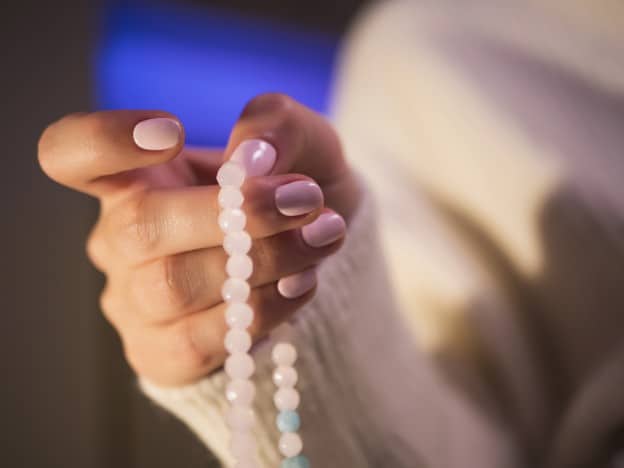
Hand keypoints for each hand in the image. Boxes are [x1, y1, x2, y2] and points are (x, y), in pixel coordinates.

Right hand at [38, 93, 359, 385]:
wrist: (318, 256)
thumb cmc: (296, 188)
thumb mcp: (302, 143)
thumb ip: (277, 126)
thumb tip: (250, 155)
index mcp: (136, 177)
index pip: (71, 153)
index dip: (104, 140)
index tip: (173, 132)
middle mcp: (121, 239)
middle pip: (139, 225)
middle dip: (233, 214)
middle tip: (305, 198)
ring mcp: (135, 301)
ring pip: (172, 286)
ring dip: (262, 261)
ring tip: (323, 236)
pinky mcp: (161, 354)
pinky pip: (196, 341)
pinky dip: (262, 310)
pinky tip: (303, 283)